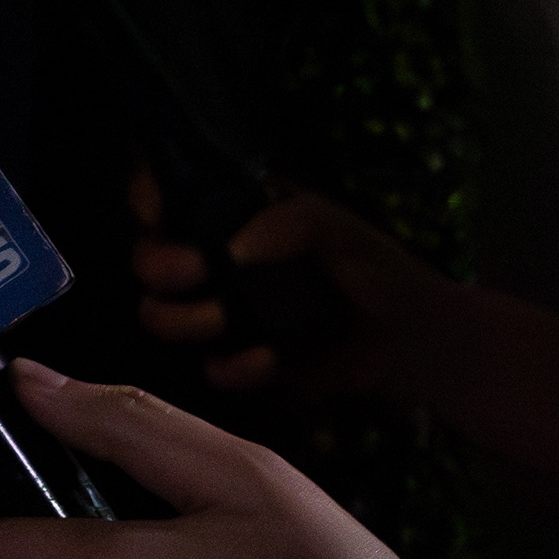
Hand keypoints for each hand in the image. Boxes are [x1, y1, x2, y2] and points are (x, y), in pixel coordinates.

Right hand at [129, 167, 436, 395]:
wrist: (412, 341)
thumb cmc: (374, 267)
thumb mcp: (336, 227)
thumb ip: (286, 223)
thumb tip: (229, 248)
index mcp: (235, 213)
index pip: (167, 189)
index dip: (147, 198)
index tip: (155, 218)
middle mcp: (216, 258)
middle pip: (148, 256)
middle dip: (159, 266)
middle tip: (191, 275)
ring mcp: (223, 312)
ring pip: (162, 315)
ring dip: (187, 320)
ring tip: (225, 320)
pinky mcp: (240, 362)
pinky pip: (211, 369)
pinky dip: (231, 368)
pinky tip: (265, 361)